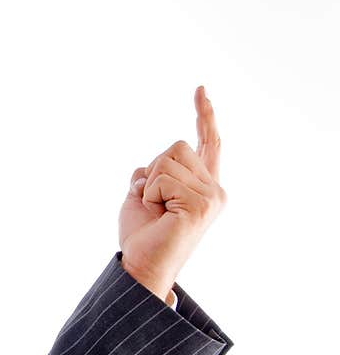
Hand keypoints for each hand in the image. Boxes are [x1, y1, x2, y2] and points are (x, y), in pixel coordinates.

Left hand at [118, 86, 225, 302]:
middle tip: (155, 203)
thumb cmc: (141, 234)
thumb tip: (146, 168)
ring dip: (151, 184)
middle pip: (176, 147)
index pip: (207, 143)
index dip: (204, 116)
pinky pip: (163, 178)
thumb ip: (151, 174)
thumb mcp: (140, 194)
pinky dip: (151, 194)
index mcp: (201, 185)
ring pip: (168, 160)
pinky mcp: (201, 204)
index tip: (200, 89)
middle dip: (154, 169)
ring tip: (157, 210)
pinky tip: (160, 214)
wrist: (141, 265)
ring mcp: (211, 197)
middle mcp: (213, 189)